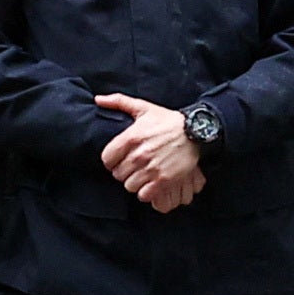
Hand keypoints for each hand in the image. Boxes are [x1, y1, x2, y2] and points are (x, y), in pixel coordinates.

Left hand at [97, 95, 206, 211]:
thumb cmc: (167, 121)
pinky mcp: (164, 180)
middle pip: (117, 174)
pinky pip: (144, 195)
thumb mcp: (143, 108)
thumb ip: (119, 102)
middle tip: (133, 166)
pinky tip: (150, 183)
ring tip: (142, 175)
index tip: (119, 158)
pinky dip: (145, 192)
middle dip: (123, 171)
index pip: (107, 159)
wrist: (195, 132)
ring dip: (134, 182)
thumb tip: (98, 99)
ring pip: (129, 186)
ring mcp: (151, 168)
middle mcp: (139, 154)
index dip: (111, 160)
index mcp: (131, 137)